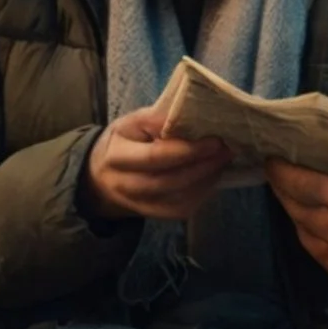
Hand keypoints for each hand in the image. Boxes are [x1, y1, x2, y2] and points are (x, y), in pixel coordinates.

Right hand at [80, 104, 231, 220]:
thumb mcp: (132, 122)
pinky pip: (180, 210)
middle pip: (168, 181)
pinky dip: (201, 194)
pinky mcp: (151, 214)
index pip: (155, 157)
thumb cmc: (124, 141)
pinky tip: (211, 177)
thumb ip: (158, 120)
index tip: (214, 140)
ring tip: (222, 161)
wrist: (102, 174)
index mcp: (117, 155)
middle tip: (226, 151)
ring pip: (177, 199)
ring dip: (205, 181)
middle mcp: (124, 185)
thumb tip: (193, 114)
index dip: (187, 150)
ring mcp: (137, 204)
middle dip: (202, 166)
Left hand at [266, 132, 327, 296]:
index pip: (298, 178)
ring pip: (299, 226)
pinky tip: (314, 215)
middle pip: (292, 202)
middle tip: (279, 168)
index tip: (272, 154)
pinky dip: (309, 229)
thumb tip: (324, 148)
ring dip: (294, 206)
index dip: (279, 165)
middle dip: (282, 184)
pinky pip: (312, 247)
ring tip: (295, 189)